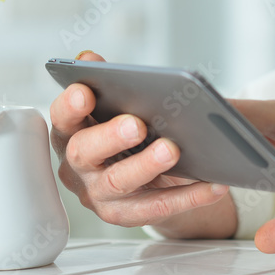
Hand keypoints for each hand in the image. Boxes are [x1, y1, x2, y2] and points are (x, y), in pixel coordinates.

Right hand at [49, 51, 234, 236]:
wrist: (140, 177)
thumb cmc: (124, 131)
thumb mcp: (114, 106)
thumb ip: (105, 81)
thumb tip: (88, 58)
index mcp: (71, 132)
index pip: (62, 118)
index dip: (69, 106)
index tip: (85, 91)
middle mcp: (77, 166)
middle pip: (84, 152)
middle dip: (111, 136)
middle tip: (138, 124)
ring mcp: (98, 194)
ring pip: (119, 182)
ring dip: (147, 166)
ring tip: (173, 150)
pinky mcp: (124, 215)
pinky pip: (156, 208)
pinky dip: (187, 197)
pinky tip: (212, 183)